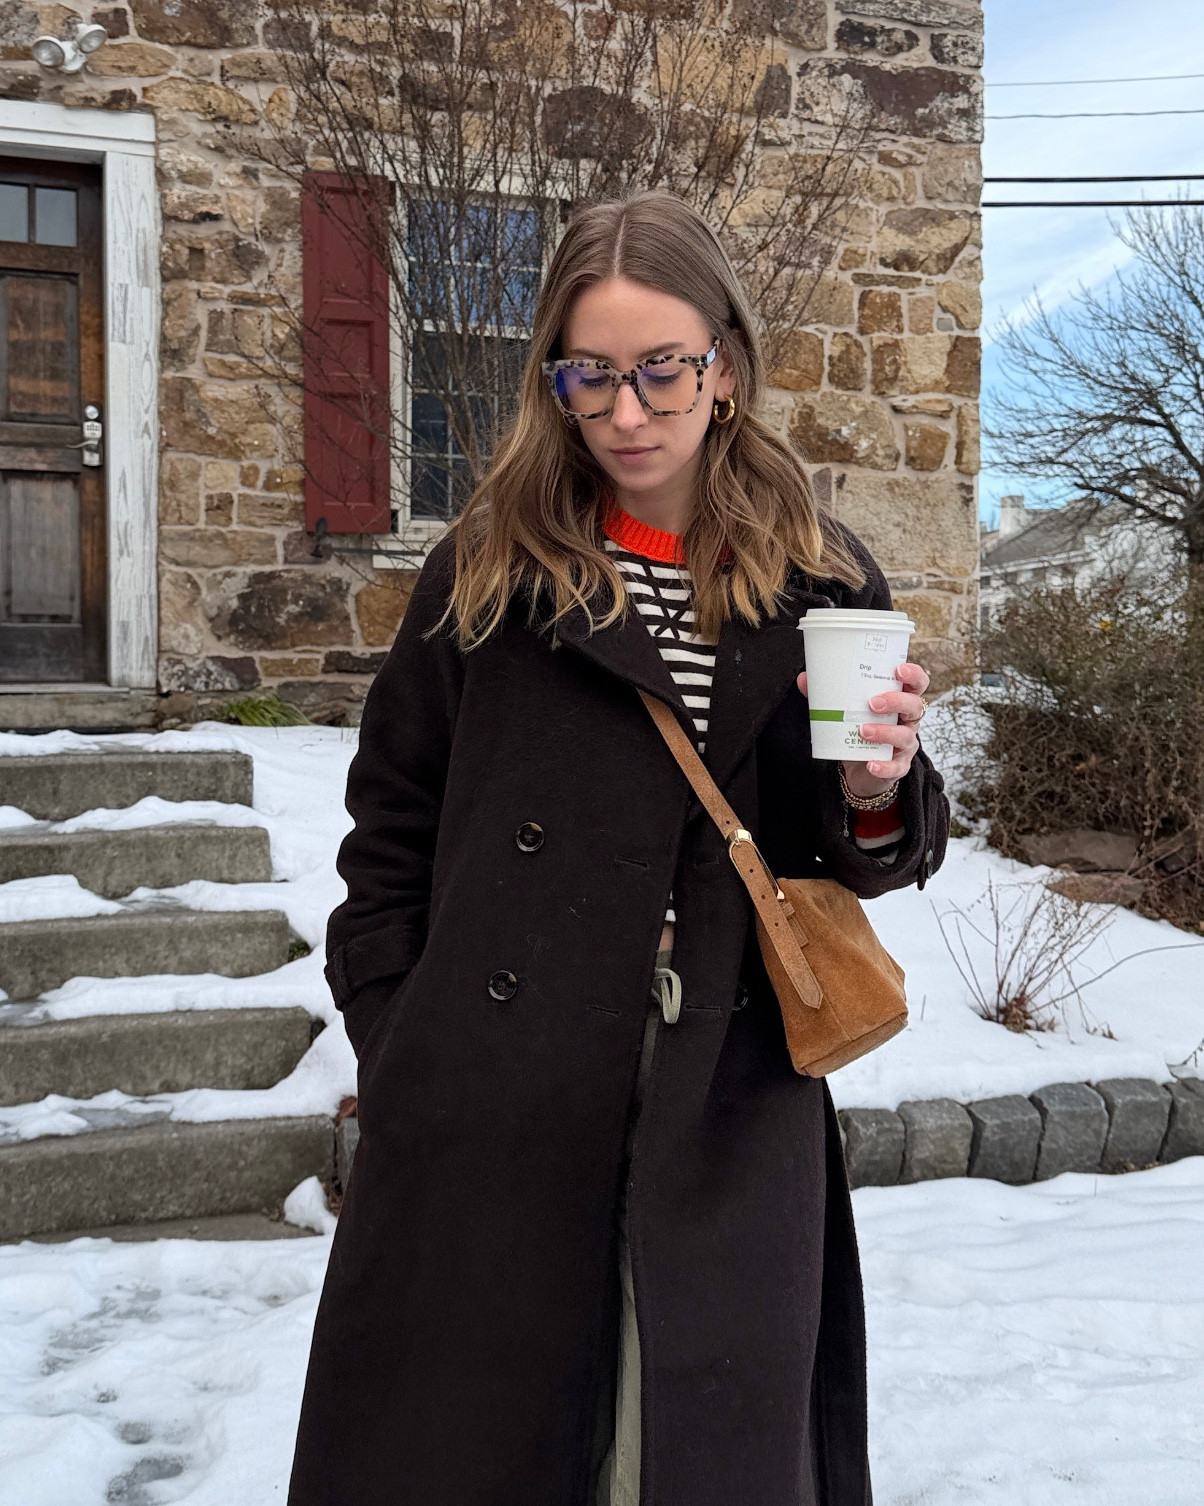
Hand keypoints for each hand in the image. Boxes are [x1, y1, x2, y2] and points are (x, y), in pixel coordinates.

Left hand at [796, 662, 930, 794]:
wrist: (858, 770)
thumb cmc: (858, 731)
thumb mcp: (846, 711)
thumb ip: (827, 695)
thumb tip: (804, 679)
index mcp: (899, 702)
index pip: (916, 683)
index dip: (913, 674)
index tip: (898, 669)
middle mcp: (907, 721)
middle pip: (915, 706)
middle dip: (897, 701)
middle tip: (872, 703)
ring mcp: (905, 745)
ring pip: (906, 736)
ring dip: (885, 732)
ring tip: (862, 730)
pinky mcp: (899, 766)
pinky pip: (896, 767)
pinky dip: (884, 766)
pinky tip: (871, 763)